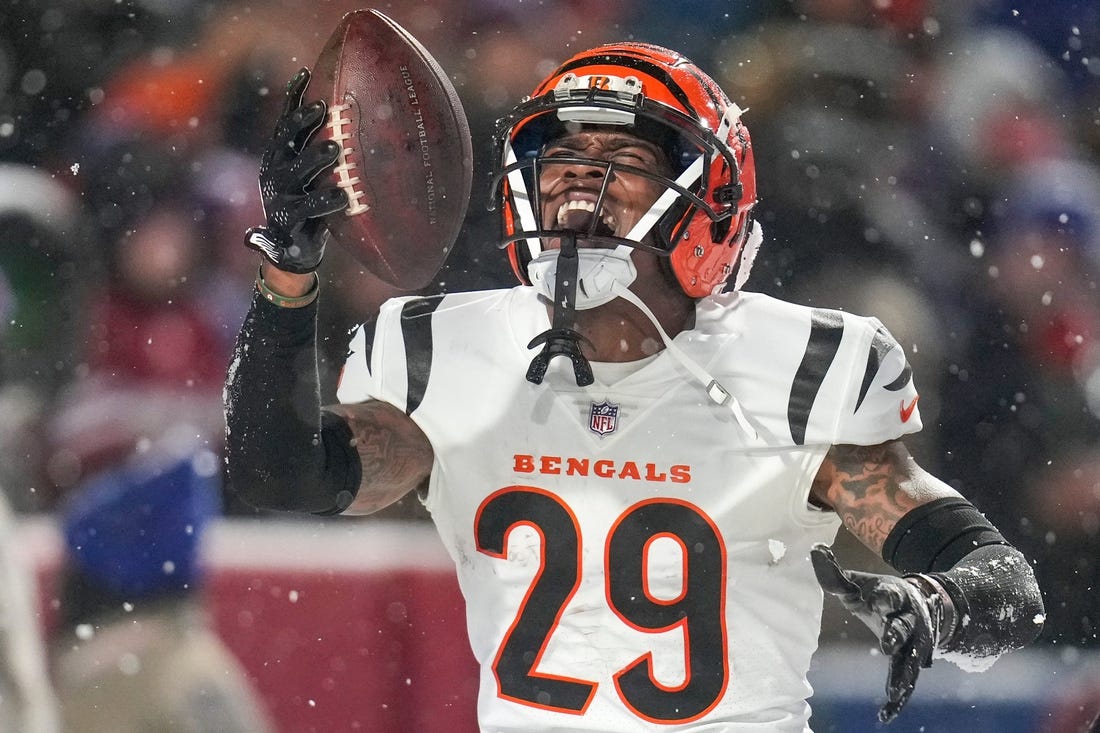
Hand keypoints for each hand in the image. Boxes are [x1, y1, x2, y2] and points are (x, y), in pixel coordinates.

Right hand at [245, 68, 348, 272]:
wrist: (290, 251)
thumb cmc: (311, 207)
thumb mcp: (315, 177)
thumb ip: (324, 153)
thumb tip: (352, 123)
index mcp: (280, 156)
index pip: (285, 122)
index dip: (293, 98)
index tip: (305, 74)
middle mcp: (275, 170)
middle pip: (286, 140)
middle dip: (302, 121)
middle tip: (322, 107)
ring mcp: (279, 195)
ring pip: (296, 171)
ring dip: (314, 158)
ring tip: (334, 148)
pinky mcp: (288, 219)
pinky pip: (308, 208)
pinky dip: (325, 201)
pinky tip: (342, 196)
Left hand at [811, 544, 943, 723]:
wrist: (922, 604)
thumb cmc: (880, 595)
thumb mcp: (859, 584)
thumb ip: (835, 575)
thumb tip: (814, 550)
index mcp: (895, 595)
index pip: (890, 595)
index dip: (885, 597)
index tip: (880, 600)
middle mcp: (908, 619)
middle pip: (903, 626)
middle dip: (896, 633)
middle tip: (887, 643)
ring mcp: (914, 643)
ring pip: (910, 659)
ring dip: (903, 674)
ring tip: (894, 692)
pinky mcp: (914, 661)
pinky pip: (908, 680)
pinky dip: (900, 697)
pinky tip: (886, 714)